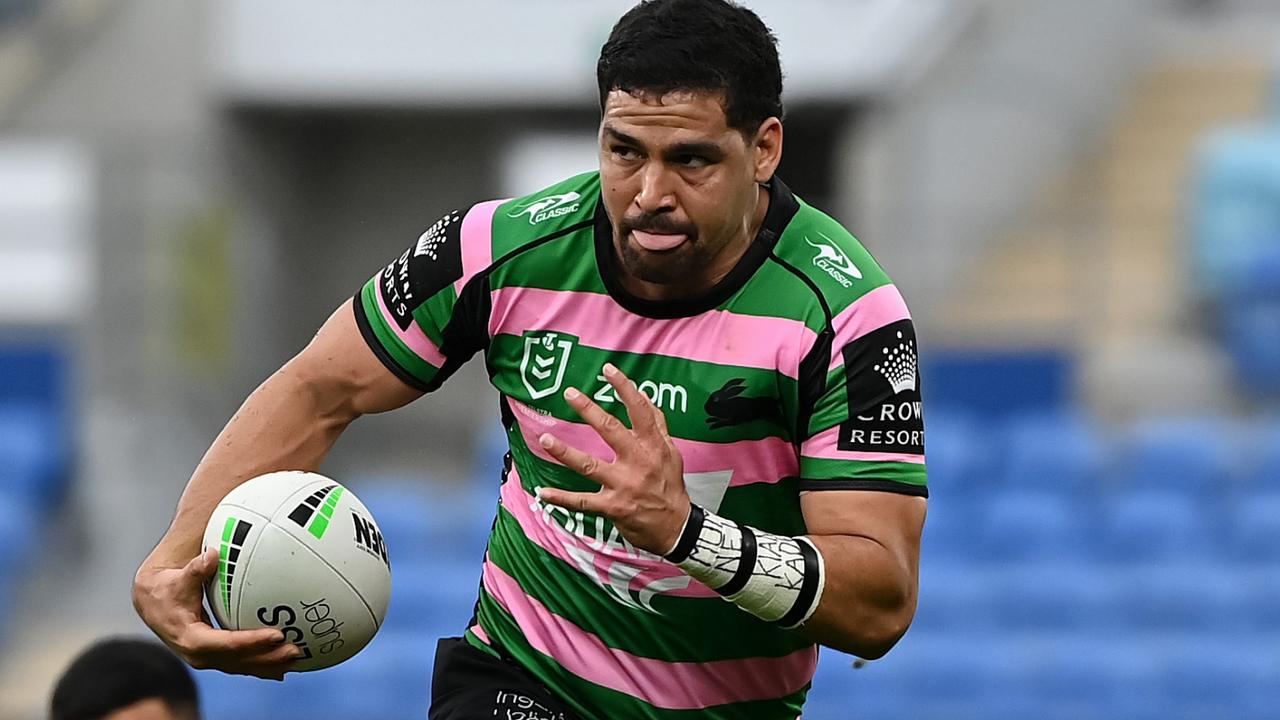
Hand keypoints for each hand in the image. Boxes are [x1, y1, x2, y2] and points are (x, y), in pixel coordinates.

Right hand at [132, 548, 301, 679]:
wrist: (153, 604)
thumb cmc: (169, 588)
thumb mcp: (179, 578)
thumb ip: (196, 569)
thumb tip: (212, 555)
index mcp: (191, 638)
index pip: (226, 644)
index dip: (252, 641)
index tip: (277, 634)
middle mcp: (200, 655)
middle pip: (239, 660)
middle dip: (268, 658)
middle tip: (296, 649)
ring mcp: (207, 658)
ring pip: (242, 666)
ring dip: (270, 664)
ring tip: (298, 658)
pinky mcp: (214, 657)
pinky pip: (241, 663)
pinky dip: (263, 665)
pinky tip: (285, 665)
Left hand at [535, 363, 691, 554]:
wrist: (676, 528)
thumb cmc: (671, 487)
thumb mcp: (671, 453)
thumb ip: (658, 425)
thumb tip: (646, 398)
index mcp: (653, 446)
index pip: (640, 410)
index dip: (624, 388)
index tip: (608, 369)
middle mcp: (638, 462)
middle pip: (610, 430)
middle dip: (588, 409)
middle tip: (570, 393)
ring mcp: (623, 485)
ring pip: (589, 465)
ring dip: (564, 452)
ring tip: (545, 439)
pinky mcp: (612, 507)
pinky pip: (582, 502)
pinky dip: (561, 498)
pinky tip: (543, 492)